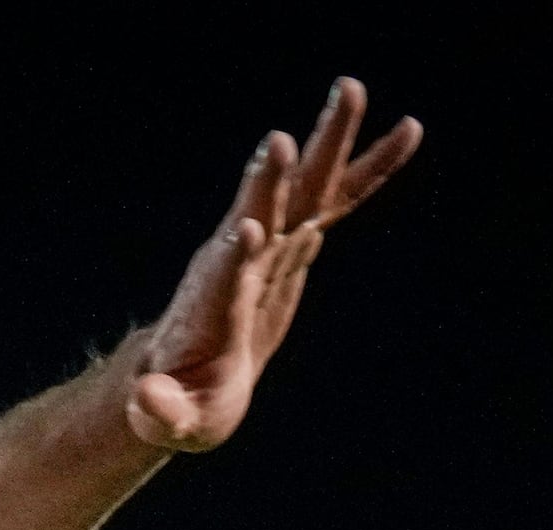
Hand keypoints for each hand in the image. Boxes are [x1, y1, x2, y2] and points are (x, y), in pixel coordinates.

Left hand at [116, 78, 421, 455]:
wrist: (186, 374)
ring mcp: (268, 248)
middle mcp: (235, 265)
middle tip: (280, 139)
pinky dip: (370, 168)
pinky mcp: (296, 245)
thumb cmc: (177, 402)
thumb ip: (159, 411)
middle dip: (269, 182)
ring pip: (303, 189)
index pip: (221, 279)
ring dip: (325, 142)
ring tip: (349, 88)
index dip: (234, 258)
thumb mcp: (166, 418)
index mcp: (209, 309)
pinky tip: (407, 130)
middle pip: (257, 216)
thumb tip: (145, 404)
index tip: (246, 230)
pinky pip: (338, 199)